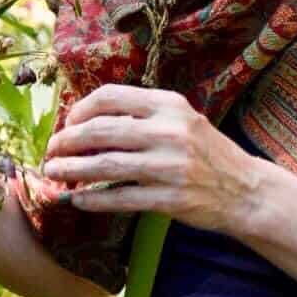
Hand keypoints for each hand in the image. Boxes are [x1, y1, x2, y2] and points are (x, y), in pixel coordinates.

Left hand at [42, 85, 263, 234]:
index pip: (110, 97)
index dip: (80, 110)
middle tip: (51, 151)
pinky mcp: (170, 198)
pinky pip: (121, 198)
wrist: (245, 190)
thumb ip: (144, 116)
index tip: (68, 124)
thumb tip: (89, 119)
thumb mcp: (182, 120)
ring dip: (72, 169)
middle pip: (101, 130)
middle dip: (67, 141)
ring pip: (106, 164)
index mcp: (169, 105)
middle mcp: (170, 131)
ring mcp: (170, 166)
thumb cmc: (206, 153)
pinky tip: (78, 199)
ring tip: (53, 173)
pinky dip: (94, 198)